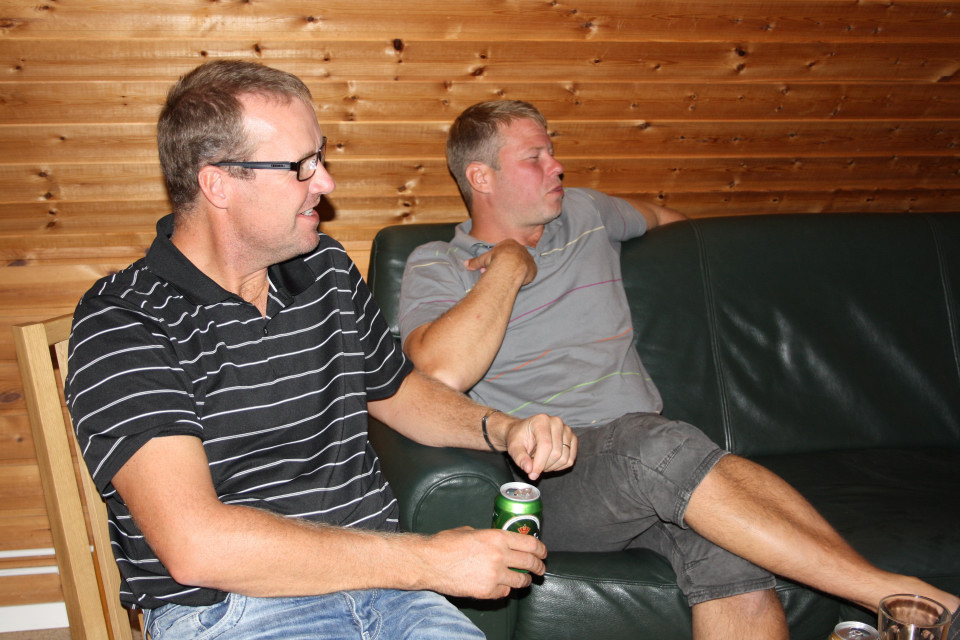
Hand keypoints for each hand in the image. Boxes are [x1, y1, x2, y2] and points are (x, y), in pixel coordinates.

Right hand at [419, 527, 546, 598]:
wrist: (430, 562)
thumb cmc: (446, 543)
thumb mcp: (471, 531)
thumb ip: (490, 537)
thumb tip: (499, 542)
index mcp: (497, 537)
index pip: (531, 544)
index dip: (541, 550)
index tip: (543, 553)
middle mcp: (500, 556)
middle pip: (531, 563)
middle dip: (539, 567)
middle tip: (540, 569)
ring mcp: (494, 575)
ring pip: (521, 581)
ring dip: (524, 580)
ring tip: (523, 579)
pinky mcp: (486, 591)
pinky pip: (504, 593)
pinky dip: (504, 590)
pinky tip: (500, 586)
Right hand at [463, 239, 536, 285]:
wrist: (512, 264)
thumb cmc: (497, 259)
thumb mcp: (483, 259)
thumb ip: (475, 261)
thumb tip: (465, 264)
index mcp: (509, 243)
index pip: (501, 252)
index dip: (494, 262)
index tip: (489, 269)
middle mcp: (520, 248)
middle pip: (511, 259)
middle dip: (502, 268)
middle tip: (495, 276)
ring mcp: (528, 258)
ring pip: (519, 266)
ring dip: (512, 273)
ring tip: (505, 281)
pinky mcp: (533, 267)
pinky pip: (527, 273)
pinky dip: (522, 277)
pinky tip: (515, 282)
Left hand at [502, 413, 576, 480]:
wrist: (524, 432)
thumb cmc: (519, 438)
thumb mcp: (513, 447)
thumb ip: (520, 457)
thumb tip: (529, 469)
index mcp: (541, 420)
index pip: (546, 445)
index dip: (540, 463)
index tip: (532, 474)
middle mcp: (557, 422)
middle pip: (556, 453)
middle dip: (544, 466)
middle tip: (533, 466)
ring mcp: (567, 430)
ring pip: (564, 458)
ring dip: (551, 467)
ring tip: (540, 462)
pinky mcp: (572, 438)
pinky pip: (570, 460)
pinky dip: (559, 466)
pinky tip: (549, 462)